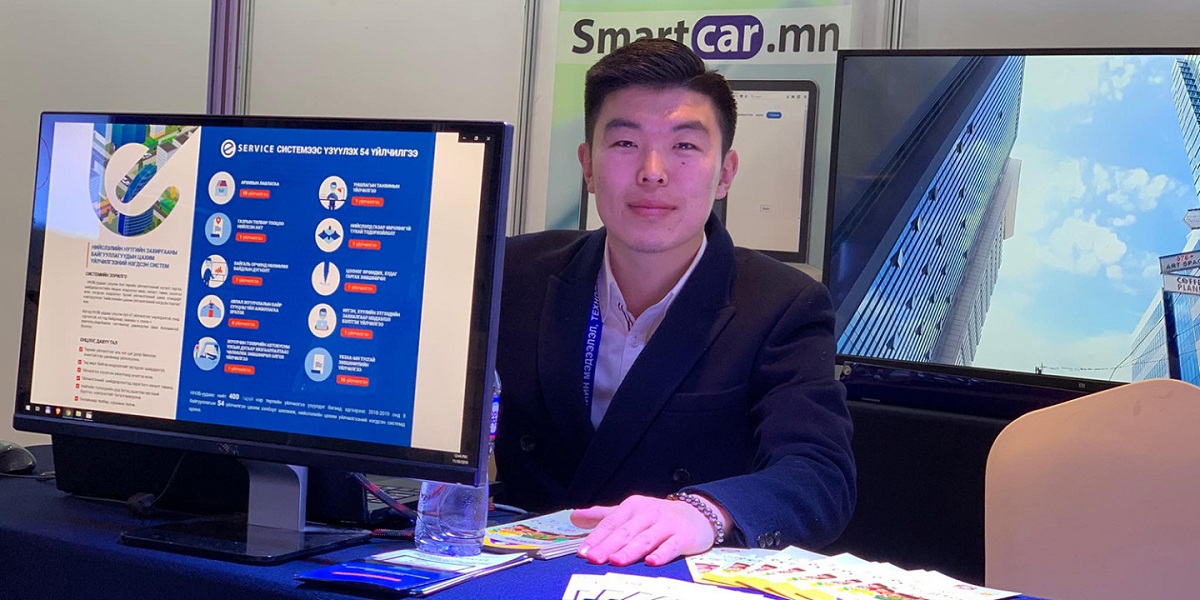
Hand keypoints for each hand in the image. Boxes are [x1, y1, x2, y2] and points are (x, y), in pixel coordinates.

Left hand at [569, 494, 717, 566]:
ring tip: (616, 560)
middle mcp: (648, 513)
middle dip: (608, 546)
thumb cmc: (658, 516)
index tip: (582, 552)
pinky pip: (671, 546)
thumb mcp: (630, 512)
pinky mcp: (683, 536)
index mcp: (633, 507)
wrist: (697, 514)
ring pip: (645, 539)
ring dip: (630, 550)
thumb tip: (574, 517)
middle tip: (593, 559)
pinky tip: (652, 562)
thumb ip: (603, 516)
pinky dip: (661, 554)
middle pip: (625, 532)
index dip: (596, 538)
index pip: (611, 524)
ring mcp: (666, 525)